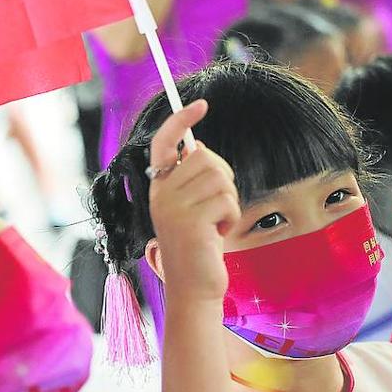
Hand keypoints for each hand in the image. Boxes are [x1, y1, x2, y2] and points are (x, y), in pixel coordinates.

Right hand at [148, 100, 239, 302]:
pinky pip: (227, 200)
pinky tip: (219, 233)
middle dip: (223, 177)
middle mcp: (161, 194)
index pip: (164, 143)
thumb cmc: (198, 246)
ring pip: (220, 177)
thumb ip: (190, 178)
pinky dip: (232, 216)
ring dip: (229, 200)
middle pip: (205, 156)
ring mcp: (174, 208)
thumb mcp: (189, 207)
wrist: (193, 286)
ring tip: (216, 222)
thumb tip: (198, 146)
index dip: (180, 119)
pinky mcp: (191, 222)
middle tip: (218, 205)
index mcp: (159, 187)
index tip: (200, 104)